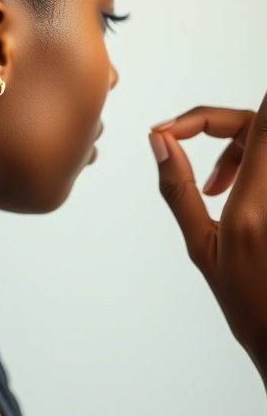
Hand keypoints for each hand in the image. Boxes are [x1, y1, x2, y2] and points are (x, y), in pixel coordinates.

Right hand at [149, 93, 266, 386]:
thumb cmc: (248, 302)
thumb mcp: (201, 246)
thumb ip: (179, 188)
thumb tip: (160, 142)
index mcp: (254, 205)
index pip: (257, 123)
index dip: (213, 112)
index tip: (174, 126)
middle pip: (257, 124)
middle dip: (217, 127)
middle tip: (182, 151)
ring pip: (265, 142)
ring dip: (238, 148)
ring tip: (213, 185)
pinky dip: (252, 164)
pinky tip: (234, 192)